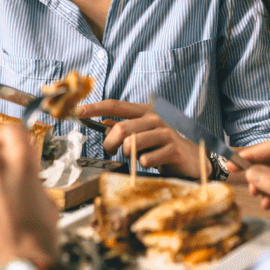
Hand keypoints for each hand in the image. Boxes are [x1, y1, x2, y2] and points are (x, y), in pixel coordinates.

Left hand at [76, 100, 203, 177]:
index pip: (115, 105)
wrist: (192, 161)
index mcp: (143, 112)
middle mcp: (154, 119)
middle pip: (121, 128)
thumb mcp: (142, 134)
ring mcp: (164, 133)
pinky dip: (142, 164)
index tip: (77, 111)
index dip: (95, 107)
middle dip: (109, 143)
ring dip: (126, 154)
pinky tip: (150, 163)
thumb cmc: (161, 147)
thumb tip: (103, 123)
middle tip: (110, 151)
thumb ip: (124, 128)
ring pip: (132, 143)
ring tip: (132, 157)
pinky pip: (146, 159)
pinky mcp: (172, 150)